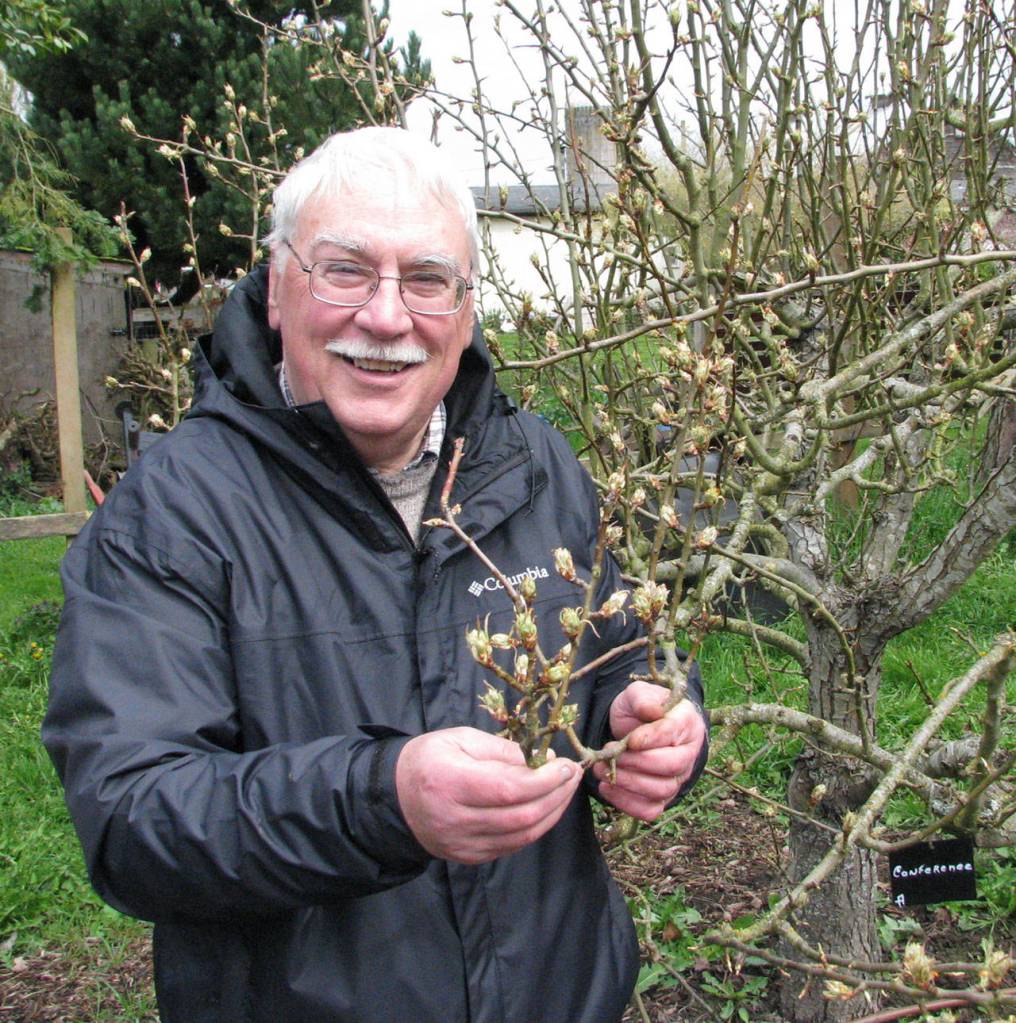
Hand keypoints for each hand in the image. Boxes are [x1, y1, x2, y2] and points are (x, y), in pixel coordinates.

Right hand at [396, 727, 582, 863]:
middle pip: (520, 816)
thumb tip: (542, 761)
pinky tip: (545, 807)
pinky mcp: (468, 857)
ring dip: (552, 813)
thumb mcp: (460, 738)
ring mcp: (461, 844)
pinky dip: (535, 827)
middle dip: (556, 795)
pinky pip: (512, 846)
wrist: (395, 797)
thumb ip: (500, 749)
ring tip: (565, 790)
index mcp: (449, 782)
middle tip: (574, 776)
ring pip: (521, 836)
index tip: (566, 765)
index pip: (508, 789)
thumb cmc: (429, 759)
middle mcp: (455, 819)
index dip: (544, 780)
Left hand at [593, 681, 706, 820]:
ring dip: (628, 783)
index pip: (673, 733)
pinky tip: (607, 788)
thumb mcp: (637, 694)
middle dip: (636, 763)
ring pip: (661, 790)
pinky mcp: (663, 797)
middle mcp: (688, 753)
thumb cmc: (640, 709)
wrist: (636, 726)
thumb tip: (651, 711)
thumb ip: (642, 699)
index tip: (630, 740)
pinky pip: (650, 810)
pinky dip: (627, 803)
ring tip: (602, 770)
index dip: (651, 738)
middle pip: (671, 766)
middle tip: (610, 754)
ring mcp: (677, 778)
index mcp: (686, 722)